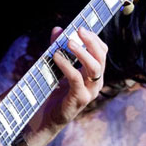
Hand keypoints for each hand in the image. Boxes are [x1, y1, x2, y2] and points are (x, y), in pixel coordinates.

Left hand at [25, 27, 107, 145]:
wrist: (44, 118)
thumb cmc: (51, 91)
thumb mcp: (55, 66)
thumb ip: (56, 47)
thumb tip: (58, 29)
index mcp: (93, 73)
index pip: (102, 52)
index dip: (94, 38)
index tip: (82, 27)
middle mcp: (95, 82)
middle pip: (101, 57)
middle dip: (91, 42)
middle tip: (79, 30)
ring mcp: (89, 92)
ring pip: (95, 68)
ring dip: (82, 53)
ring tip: (69, 42)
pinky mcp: (79, 99)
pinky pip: (76, 79)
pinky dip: (67, 65)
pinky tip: (56, 57)